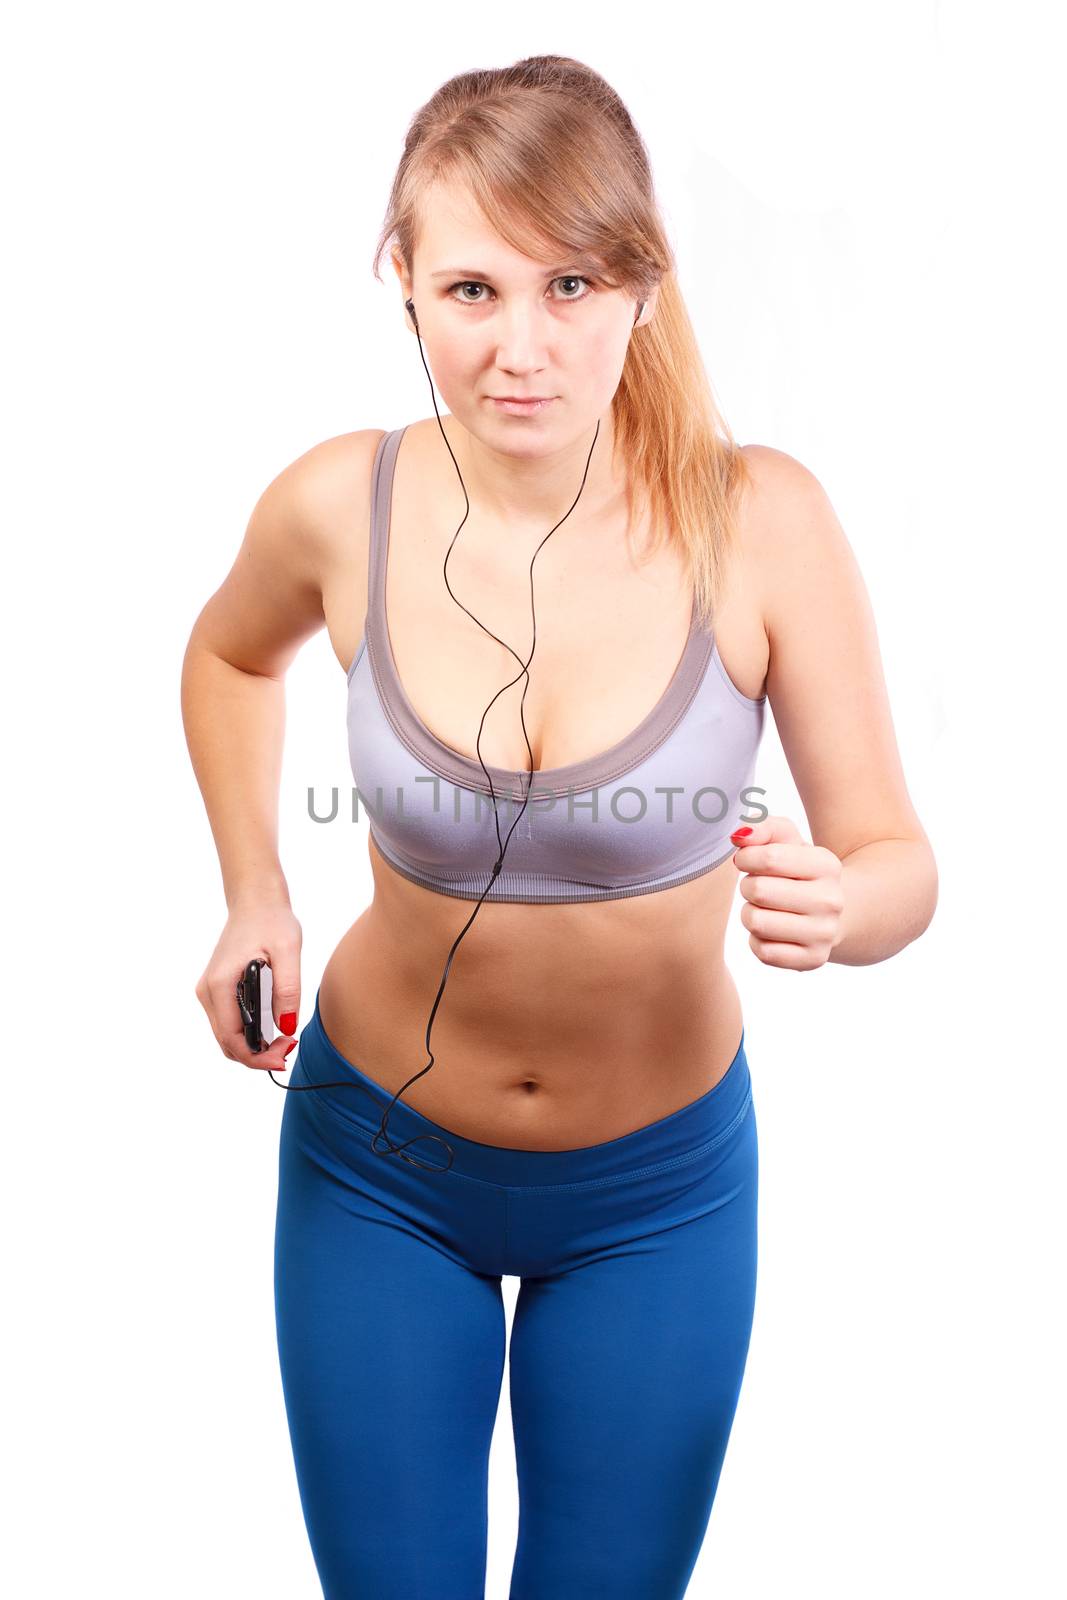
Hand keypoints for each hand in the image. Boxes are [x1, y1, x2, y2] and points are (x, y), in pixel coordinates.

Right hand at [195, 898, 302, 1069]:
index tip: (284, 1056)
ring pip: (226, 1036)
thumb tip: (286, 1028)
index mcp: (221, 983)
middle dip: (257, 1055)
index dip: (257, 1056)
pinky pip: (228, 1023)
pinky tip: (271, 1028)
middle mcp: (208, 991)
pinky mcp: (216, 990)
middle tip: (289, 1048)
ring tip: (284, 1040)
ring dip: (252, 1047)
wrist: (255, 901)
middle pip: (226, 1042)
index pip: (232, 1037)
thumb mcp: (288, 951)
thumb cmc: (272, 921)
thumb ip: (288, 990)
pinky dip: (247, 1034)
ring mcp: (209, 991)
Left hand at [730, 815, 844, 970]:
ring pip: (756, 922)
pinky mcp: (812, 960)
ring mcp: (824, 934)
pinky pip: (763, 951)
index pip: (768, 857)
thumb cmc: (798, 871)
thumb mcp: (787, 841)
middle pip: (758, 891)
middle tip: (757, 887)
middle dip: (748, 886)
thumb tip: (738, 835)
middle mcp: (831, 900)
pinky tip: (772, 930)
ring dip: (749, 913)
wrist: (834, 913)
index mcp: (827, 865)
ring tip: (764, 908)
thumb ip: (762, 827)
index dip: (745, 857)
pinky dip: (758, 940)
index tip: (746, 860)